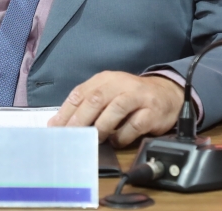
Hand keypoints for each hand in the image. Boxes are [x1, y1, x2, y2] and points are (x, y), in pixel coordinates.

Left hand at [46, 71, 183, 147]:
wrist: (166, 94)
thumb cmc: (130, 97)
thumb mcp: (107, 95)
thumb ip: (85, 106)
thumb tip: (58, 124)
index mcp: (105, 79)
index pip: (81, 93)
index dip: (66, 111)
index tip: (55, 128)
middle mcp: (121, 84)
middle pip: (96, 99)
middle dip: (80, 119)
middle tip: (71, 136)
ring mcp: (138, 97)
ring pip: (116, 109)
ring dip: (102, 127)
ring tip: (95, 139)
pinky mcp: (151, 112)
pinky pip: (134, 125)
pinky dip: (122, 136)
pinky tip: (117, 141)